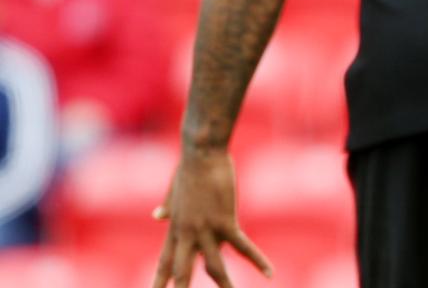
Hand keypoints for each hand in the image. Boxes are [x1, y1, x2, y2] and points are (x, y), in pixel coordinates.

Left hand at [152, 147, 272, 287]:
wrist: (202, 153)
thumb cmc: (189, 166)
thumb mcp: (175, 190)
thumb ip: (168, 206)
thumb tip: (157, 215)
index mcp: (175, 228)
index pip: (165, 262)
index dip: (161, 281)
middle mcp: (187, 234)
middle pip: (182, 272)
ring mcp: (206, 230)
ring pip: (214, 266)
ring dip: (225, 284)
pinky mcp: (225, 222)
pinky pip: (243, 248)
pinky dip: (258, 261)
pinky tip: (269, 274)